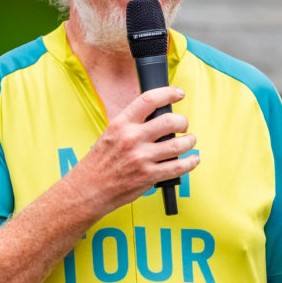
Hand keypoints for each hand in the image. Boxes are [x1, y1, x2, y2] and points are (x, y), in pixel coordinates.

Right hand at [73, 86, 198, 214]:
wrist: (88, 189)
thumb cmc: (100, 162)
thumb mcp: (111, 134)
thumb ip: (132, 124)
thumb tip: (157, 117)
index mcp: (121, 123)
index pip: (149, 100)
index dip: (168, 93)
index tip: (178, 93)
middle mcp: (132, 138)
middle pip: (169, 121)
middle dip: (182, 121)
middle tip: (183, 124)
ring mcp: (141, 158)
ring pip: (178, 144)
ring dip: (190, 141)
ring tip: (190, 140)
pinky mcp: (148, 176)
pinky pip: (177, 167)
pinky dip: (190, 162)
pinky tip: (193, 159)